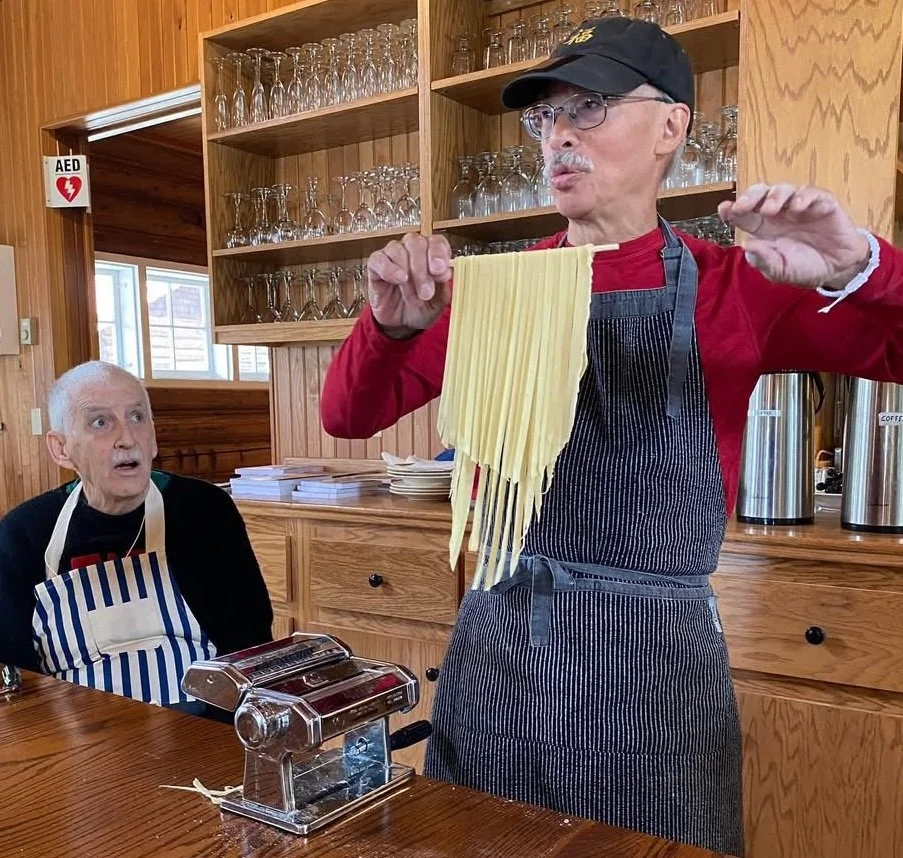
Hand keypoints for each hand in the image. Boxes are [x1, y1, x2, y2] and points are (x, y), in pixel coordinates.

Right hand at [367, 233, 452, 337]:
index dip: (438, 253)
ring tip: (414, 298)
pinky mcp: (375, 265)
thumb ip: (444, 285)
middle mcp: (412, 249)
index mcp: (432, 253)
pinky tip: (398, 280)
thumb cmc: (422, 307)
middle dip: (423, 270)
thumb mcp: (439, 301)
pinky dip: (389, 269)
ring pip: (398, 250)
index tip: (440, 270)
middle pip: (416, 244)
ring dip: (408, 275)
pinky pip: (378, 259)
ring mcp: (392, 254)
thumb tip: (445, 272)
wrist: (402, 323)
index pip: (436, 241)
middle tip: (427, 293)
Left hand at [718, 184, 869, 290]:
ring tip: (771, 210)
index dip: (732, 209)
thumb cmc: (804, 268)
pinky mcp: (823, 204)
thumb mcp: (780, 271)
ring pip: (783, 189)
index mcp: (763, 228)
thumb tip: (746, 245)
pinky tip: (797, 207)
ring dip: (775, 196)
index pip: (744, 214)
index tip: (724, 209)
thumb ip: (764, 261)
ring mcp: (800, 206)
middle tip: (742, 206)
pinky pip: (813, 193)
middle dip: (749, 196)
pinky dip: (804, 197)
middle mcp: (778, 213)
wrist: (837, 269)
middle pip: (760, 194)